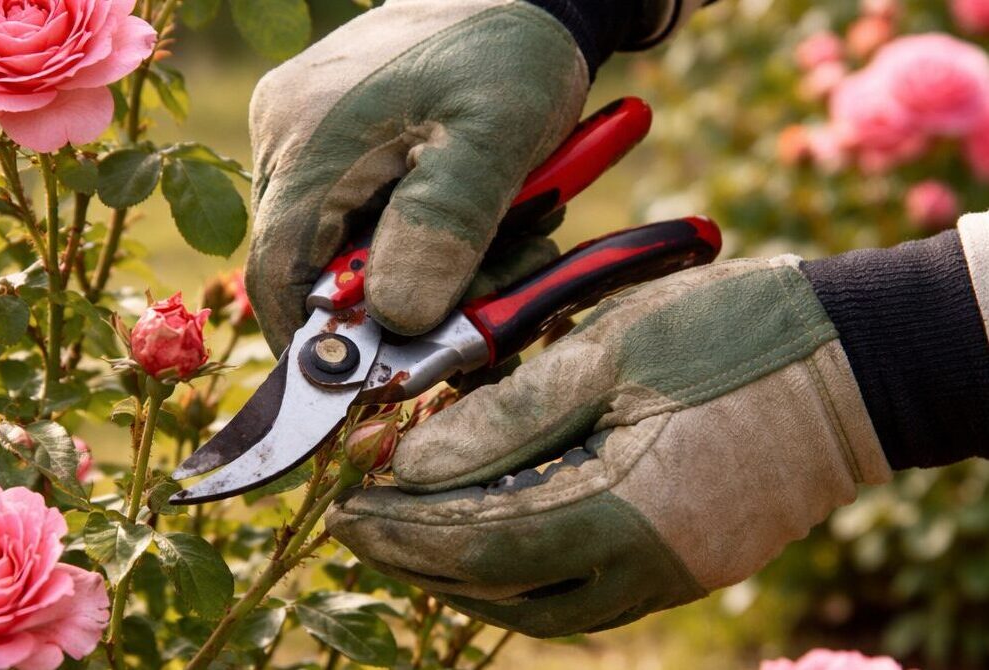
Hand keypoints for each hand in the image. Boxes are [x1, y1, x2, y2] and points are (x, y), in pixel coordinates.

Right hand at [246, 0, 588, 354]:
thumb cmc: (510, 54)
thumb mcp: (496, 136)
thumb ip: (444, 225)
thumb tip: (396, 319)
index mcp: (311, 144)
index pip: (278, 277)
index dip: (324, 344)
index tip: (385, 379)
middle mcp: (288, 141)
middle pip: (316, 270)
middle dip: (401, 302)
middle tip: (487, 292)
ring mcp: (306, 138)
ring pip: (345, 248)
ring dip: (424, 267)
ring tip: (506, 236)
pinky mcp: (335, 139)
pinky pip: (362, 215)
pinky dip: (420, 236)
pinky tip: (481, 215)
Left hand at [327, 256, 891, 636]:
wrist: (854, 361)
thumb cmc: (736, 334)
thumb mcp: (610, 350)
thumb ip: (508, 412)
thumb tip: (413, 460)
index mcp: (623, 513)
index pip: (475, 543)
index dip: (399, 528)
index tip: (344, 507)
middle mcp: (644, 568)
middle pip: (499, 588)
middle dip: (419, 556)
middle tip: (364, 520)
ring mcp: (669, 574)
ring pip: (536, 602)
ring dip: (465, 568)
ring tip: (412, 529)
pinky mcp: (683, 562)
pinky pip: (581, 589)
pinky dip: (520, 566)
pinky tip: (494, 529)